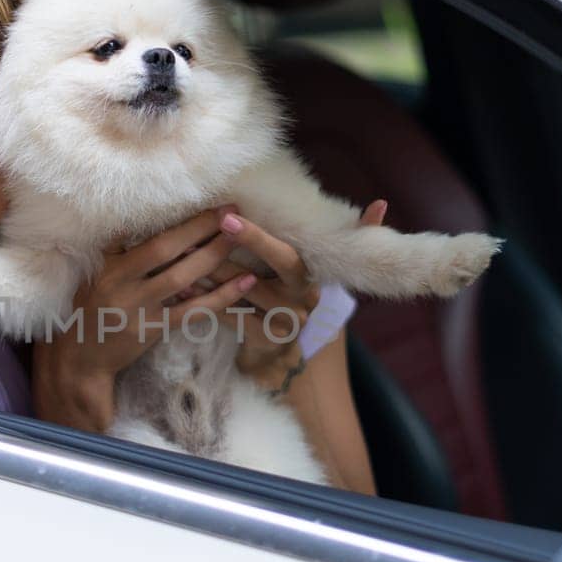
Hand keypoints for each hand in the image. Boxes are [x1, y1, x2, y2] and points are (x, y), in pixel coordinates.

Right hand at [30, 207, 262, 430]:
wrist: (81, 360)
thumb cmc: (90, 311)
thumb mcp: (94, 276)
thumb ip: (118, 252)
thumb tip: (146, 222)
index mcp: (106, 265)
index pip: (137, 230)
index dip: (170, 215)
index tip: (198, 198)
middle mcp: (120, 283)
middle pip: (164, 248)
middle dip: (199, 226)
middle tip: (229, 210)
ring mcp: (138, 308)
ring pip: (182, 276)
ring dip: (213, 254)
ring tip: (239, 236)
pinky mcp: (154, 330)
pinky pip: (194, 311)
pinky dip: (222, 296)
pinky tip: (245, 283)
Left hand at [193, 200, 387, 393]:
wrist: (286, 355)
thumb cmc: (293, 298)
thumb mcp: (312, 271)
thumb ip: (350, 237)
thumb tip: (379, 206)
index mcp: (309, 280)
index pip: (286, 257)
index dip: (258, 238)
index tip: (229, 218)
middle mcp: (299, 303)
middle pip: (262, 276)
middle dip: (231, 253)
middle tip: (197, 234)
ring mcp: (281, 325)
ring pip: (240, 295)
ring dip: (209, 274)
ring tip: (183, 253)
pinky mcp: (261, 341)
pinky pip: (228, 317)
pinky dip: (205, 301)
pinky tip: (182, 287)